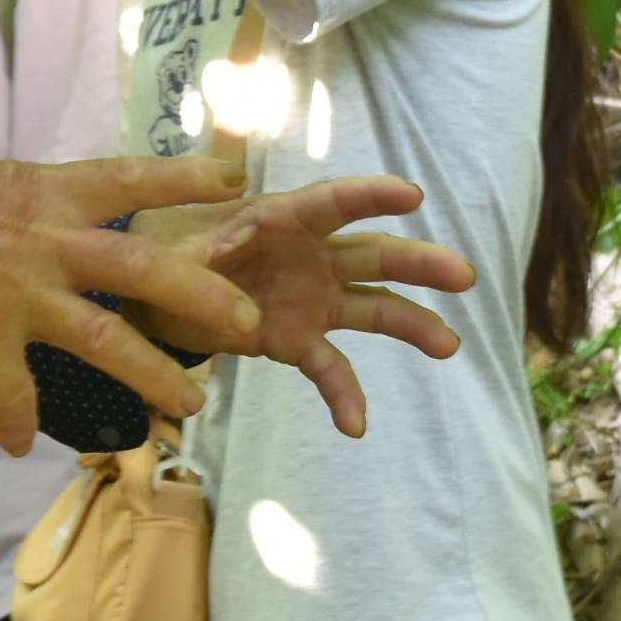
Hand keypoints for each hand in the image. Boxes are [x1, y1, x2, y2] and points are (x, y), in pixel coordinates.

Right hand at [0, 144, 262, 450]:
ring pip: (103, 338)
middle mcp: (42, 236)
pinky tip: (21, 445)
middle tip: (250, 325)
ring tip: (188, 407)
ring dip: (151, 376)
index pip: (131, 180)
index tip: (238, 180)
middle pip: (144, 268)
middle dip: (203, 298)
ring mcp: (13, 287)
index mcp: (44, 192)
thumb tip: (64, 219)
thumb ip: (33, 208)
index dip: (187, 177)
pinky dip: (18, 420)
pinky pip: (12, 390)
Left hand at [128, 175, 472, 434]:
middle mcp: (310, 255)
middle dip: (418, 263)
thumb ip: (197, 267)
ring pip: (373, 307)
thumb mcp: (168, 254)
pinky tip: (357, 425)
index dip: (370, 195)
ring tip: (449, 345)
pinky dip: (344, 395)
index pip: (332, 203)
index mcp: (280, 219)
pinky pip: (331, 367)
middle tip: (463, 276)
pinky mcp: (300, 339)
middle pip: (373, 255)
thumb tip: (229, 289)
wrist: (156, 293)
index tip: (412, 194)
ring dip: (412, 323)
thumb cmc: (166, 255)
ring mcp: (313, 298)